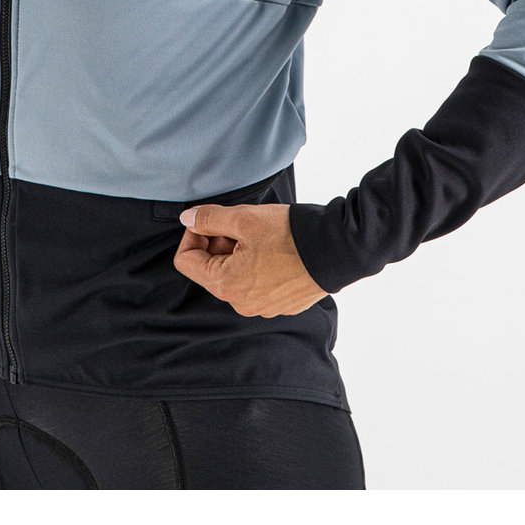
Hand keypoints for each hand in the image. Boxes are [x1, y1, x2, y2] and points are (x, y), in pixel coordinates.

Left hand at [173, 202, 327, 316]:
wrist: (338, 250)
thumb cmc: (291, 235)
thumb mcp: (244, 218)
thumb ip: (209, 218)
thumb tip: (187, 219)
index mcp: (226, 285)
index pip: (186, 261)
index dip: (194, 234)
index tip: (212, 220)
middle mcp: (241, 303)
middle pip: (211, 268)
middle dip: (219, 243)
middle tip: (242, 225)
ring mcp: (262, 306)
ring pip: (234, 275)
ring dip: (239, 252)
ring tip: (262, 236)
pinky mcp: (281, 303)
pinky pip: (257, 283)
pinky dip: (258, 264)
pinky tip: (276, 249)